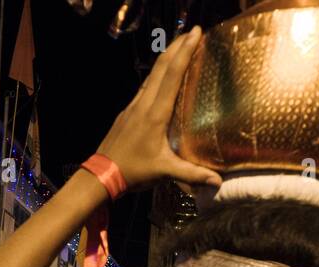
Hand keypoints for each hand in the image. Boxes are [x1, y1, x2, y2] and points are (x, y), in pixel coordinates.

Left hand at [94, 27, 221, 192]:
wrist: (100, 175)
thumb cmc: (132, 172)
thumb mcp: (164, 172)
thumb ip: (191, 174)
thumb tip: (218, 182)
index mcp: (155, 114)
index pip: (172, 75)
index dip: (185, 52)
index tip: (195, 33)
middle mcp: (143, 104)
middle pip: (161, 67)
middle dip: (177, 46)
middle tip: (191, 32)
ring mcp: (133, 107)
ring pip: (151, 75)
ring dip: (166, 58)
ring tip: (179, 47)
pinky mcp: (126, 113)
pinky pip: (144, 88)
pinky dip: (156, 76)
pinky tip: (160, 77)